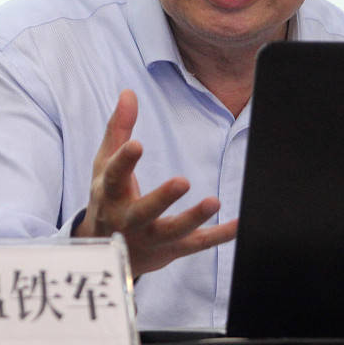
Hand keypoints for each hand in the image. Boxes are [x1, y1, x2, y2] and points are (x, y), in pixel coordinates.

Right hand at [74, 89, 237, 276]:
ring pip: (172, 232)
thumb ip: (118, 129)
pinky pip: (198, 244)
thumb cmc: (109, 197)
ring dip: (193, 219)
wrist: (106, 251)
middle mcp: (128, 219)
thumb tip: (128, 92)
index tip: (137, 144)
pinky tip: (239, 224)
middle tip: (183, 181)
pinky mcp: (172, 250)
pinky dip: (220, 236)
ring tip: (214, 201)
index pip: (114, 177)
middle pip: (144, 212)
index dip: (124, 162)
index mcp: (111, 193)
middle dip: (162, 199)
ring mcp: (151, 238)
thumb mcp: (105, 164)